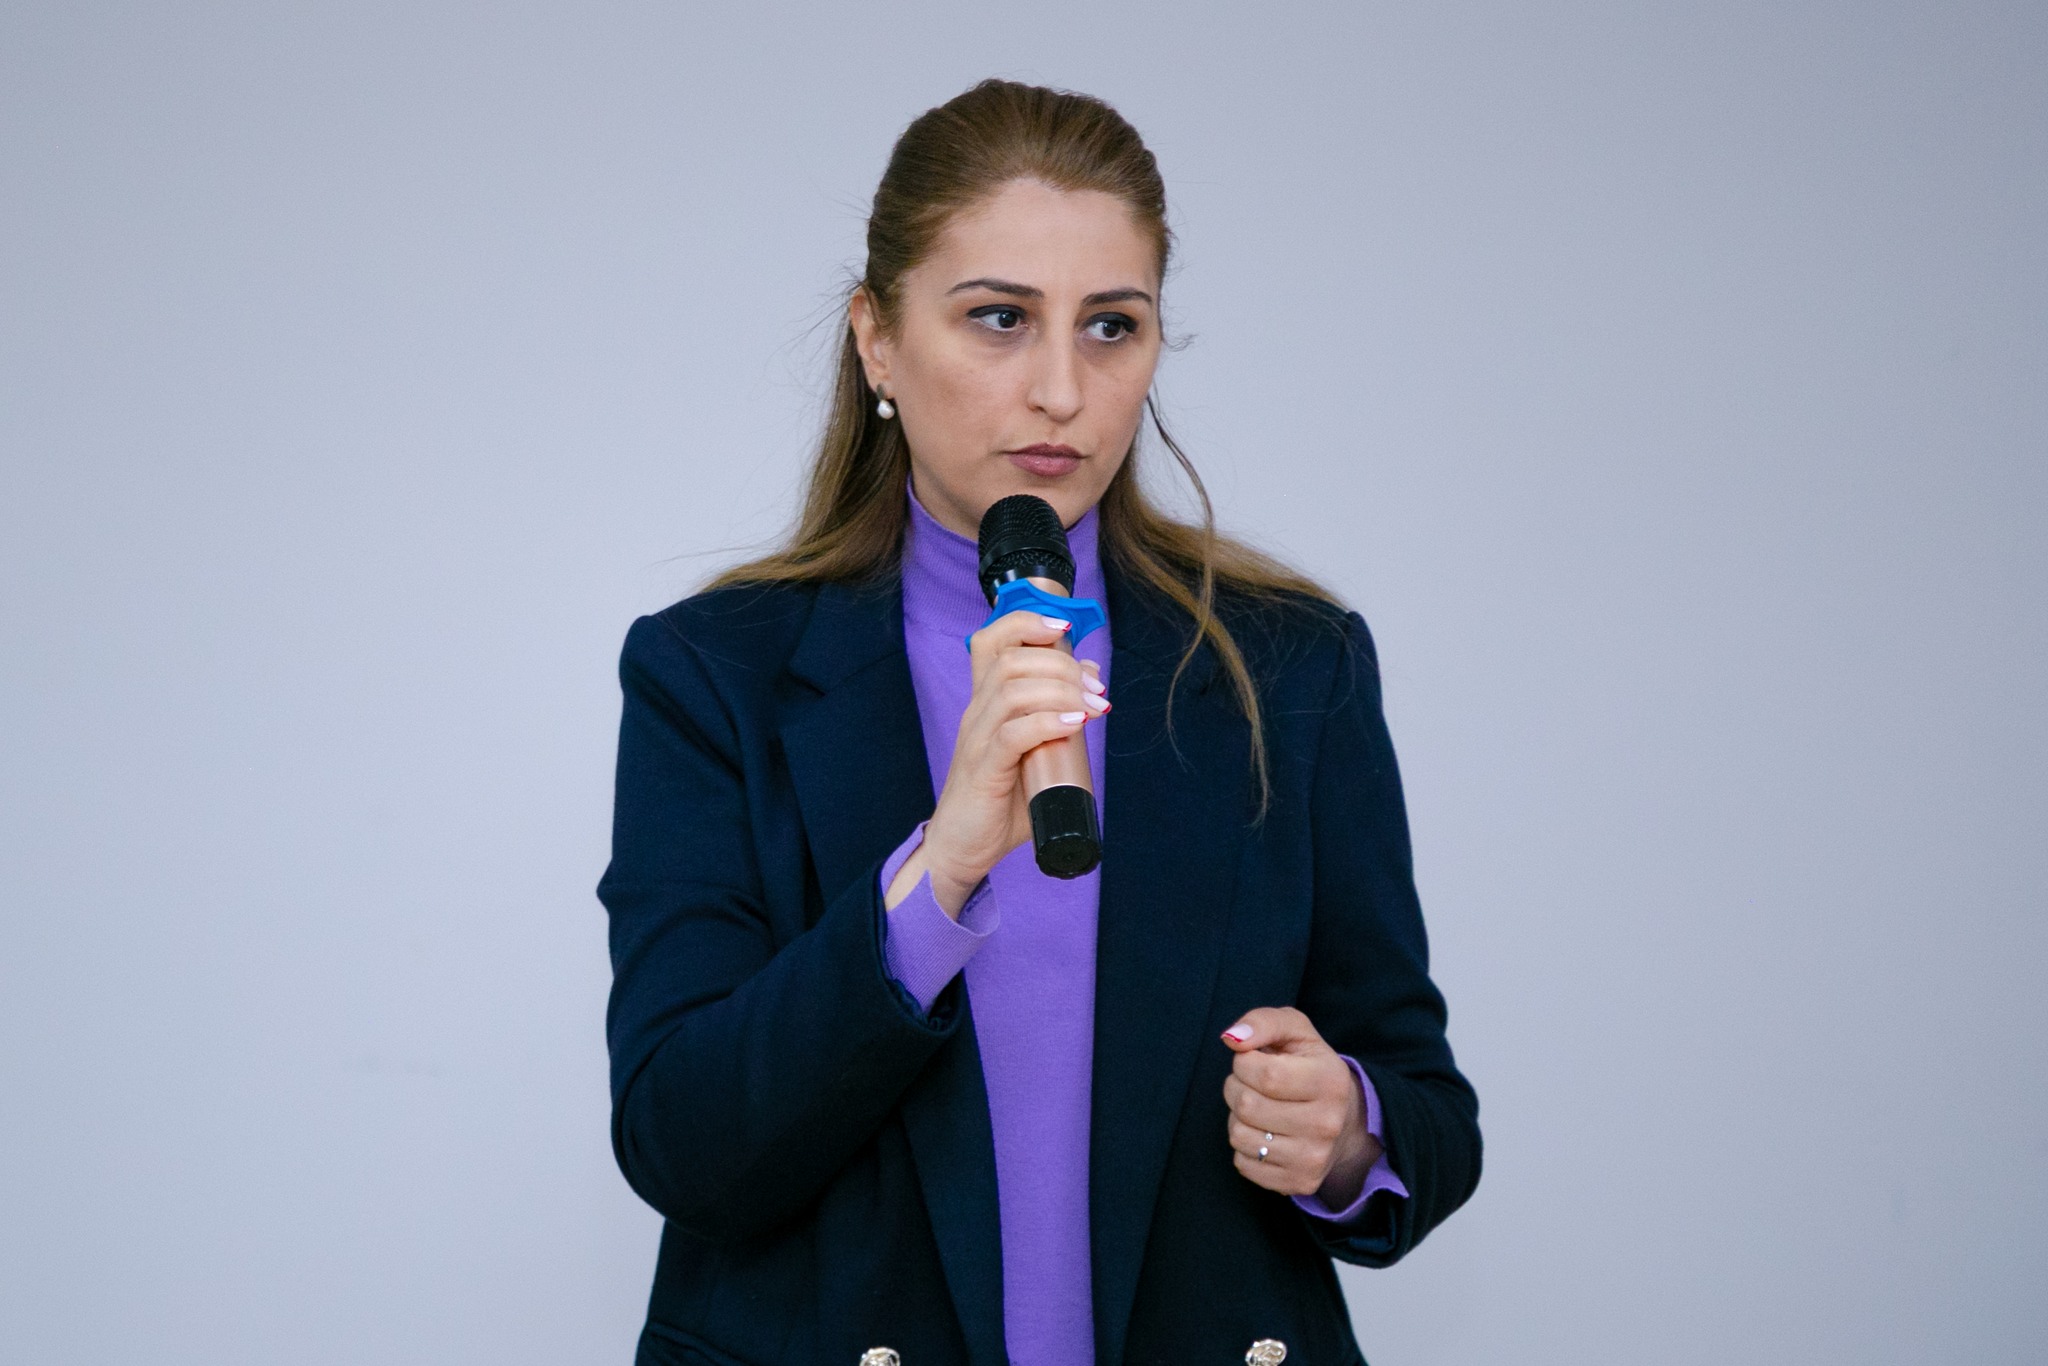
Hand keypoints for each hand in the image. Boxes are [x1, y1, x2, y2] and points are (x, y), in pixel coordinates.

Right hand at [885, 610, 1106, 915]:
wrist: (963, 848)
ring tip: (1093, 709)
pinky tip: (1073, 726)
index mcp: (986, 702)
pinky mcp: (982, 770)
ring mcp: (976, 740)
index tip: (1066, 629)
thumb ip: (1059, 715)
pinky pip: (1011, 733)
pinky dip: (1046, 723)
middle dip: (1064, 665)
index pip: (994, 640)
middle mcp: (977, 713)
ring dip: (1062, 691)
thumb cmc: (1000, 801)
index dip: (1028, 620)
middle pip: (1013, 659)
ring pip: (1013, 690)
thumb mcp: (1035, 750)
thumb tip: (1090, 678)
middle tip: (1097, 691)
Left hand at [1220, 1007, 1381, 1204]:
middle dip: (1236, 1088)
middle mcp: (1327, 1123)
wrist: (1345, 1120)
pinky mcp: (1299, 1182)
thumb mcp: (1295, 1031)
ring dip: (1238, 1117)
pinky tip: (1264, 1133)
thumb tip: (1232, 1038)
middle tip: (1252, 1084)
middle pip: (1248, 1106)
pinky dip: (1244, 1145)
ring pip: (1240, 1135)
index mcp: (1330, 1081)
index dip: (1244, 1063)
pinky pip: (1243, 1163)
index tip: (1252, 1060)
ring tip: (1258, 1108)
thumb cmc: (1310, 1066)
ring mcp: (1314, 1158)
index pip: (1265, 1075)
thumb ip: (1263, 1022)